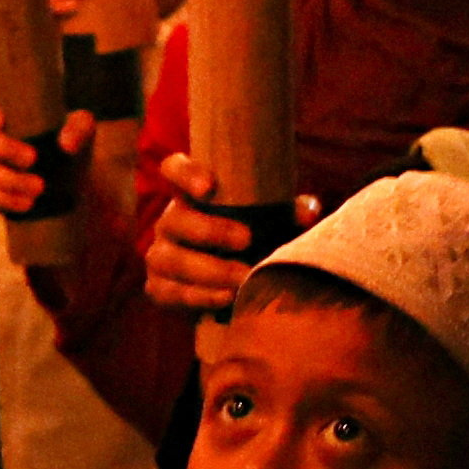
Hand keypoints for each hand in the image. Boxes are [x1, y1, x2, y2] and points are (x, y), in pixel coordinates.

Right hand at [0, 105, 99, 221]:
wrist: (75, 176)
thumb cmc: (73, 140)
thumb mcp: (82, 127)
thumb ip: (79, 128)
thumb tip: (66, 144)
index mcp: (7, 119)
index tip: (2, 121)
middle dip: (5, 150)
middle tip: (32, 158)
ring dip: (9, 183)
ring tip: (39, 188)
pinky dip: (8, 202)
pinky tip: (27, 203)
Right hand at [138, 154, 309, 314]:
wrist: (234, 285)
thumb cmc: (256, 238)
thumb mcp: (272, 222)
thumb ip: (289, 212)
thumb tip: (309, 210)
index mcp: (192, 194)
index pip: (173, 169)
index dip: (185, 174)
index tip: (209, 187)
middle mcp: (170, 221)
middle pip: (174, 219)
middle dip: (210, 230)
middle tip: (247, 239)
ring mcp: (161, 255)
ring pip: (170, 259)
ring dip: (209, 270)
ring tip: (242, 278)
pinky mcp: (160, 288)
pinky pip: (170, 292)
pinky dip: (199, 297)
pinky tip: (226, 298)